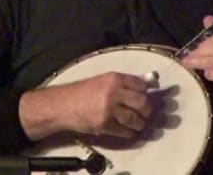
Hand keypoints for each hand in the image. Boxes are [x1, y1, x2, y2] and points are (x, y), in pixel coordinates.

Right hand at [23, 72, 152, 138]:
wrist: (64, 105)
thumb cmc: (83, 92)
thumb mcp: (104, 81)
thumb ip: (124, 83)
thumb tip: (148, 82)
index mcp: (114, 79)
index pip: (141, 85)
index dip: (145, 92)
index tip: (144, 96)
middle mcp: (114, 93)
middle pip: (142, 102)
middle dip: (146, 110)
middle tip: (144, 113)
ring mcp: (109, 110)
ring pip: (136, 119)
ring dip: (140, 124)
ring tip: (138, 124)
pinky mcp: (105, 125)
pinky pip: (126, 132)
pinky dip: (131, 133)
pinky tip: (130, 131)